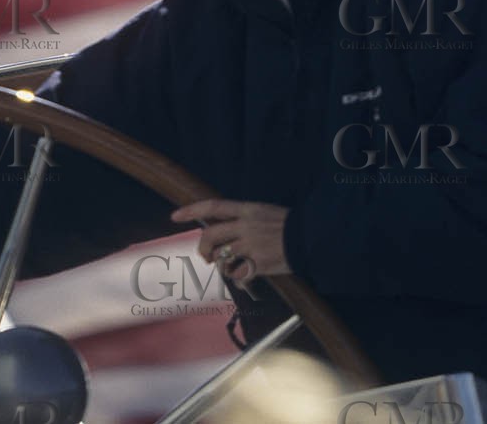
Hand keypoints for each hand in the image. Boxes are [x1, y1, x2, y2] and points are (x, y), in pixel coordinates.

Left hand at [171, 199, 291, 293]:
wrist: (311, 237)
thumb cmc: (290, 225)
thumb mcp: (265, 213)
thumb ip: (245, 219)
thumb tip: (226, 231)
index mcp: (248, 209)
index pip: (213, 206)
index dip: (191, 210)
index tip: (174, 216)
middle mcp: (245, 226)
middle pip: (210, 236)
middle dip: (203, 249)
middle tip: (207, 257)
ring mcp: (250, 245)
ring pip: (221, 258)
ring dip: (222, 266)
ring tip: (231, 267)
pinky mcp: (257, 263)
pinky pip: (237, 275)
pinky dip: (238, 279)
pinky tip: (245, 278)